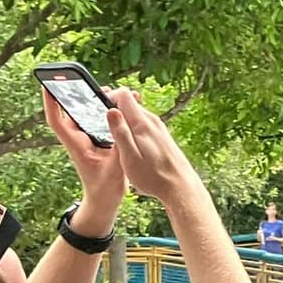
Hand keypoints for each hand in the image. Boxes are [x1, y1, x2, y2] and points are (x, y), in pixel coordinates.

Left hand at [42, 87, 124, 217]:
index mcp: (76, 145)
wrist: (106, 201)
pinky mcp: (99, 141)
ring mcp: (89, 140)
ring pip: (89, 115)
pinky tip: (123, 108)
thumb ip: (118, 145)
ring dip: (99, 103)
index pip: (56, 120)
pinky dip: (110, 114)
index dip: (50, 101)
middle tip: (90, 81)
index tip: (47, 83)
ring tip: (114, 93)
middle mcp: (79, 139)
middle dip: (80, 94)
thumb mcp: (115, 168)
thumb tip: (119, 121)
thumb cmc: (106, 188)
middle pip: (74, 111)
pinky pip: (101, 122)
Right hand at [104, 88, 200, 202]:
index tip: (101, 111)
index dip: (110, 97)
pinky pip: (145, 126)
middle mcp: (153, 121)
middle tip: (107, 130)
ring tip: (119, 142)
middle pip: (130, 103)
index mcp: (142, 123)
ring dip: (125, 123)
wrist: (180, 188)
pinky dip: (135, 131)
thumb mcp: (130, 157)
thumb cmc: (154, 177)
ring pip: (137, 115)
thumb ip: (120, 133)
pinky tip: (134, 148)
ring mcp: (160, 128)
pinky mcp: (163, 137)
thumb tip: (111, 110)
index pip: (124, 94)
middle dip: (116, 112)